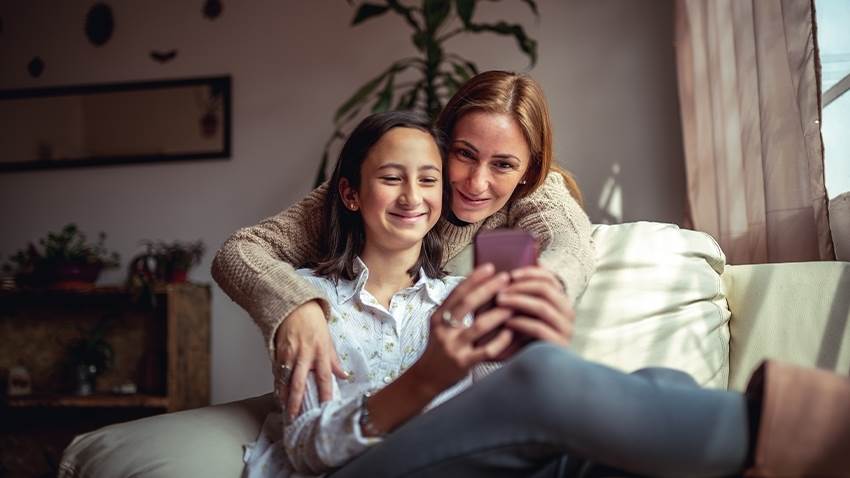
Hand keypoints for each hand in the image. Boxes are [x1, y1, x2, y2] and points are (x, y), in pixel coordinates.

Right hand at [274, 300, 347, 418]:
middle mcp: (304, 355)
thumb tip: (344, 376)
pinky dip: (277, 384)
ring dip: (283, 396)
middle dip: (295, 402)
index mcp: (320, 352)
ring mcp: (289, 354)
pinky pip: (277, 372)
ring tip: (284, 409)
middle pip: (299, 383)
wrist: (295, 307)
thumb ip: (334, 360)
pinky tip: (278, 393)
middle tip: (293, 416)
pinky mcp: (278, 352)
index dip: (325, 394)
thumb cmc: (314, 322)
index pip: (324, 377)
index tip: (324, 408)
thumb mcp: (328, 339)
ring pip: (284, 380)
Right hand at [409, 264, 514, 393]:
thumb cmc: (439, 349)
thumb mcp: (440, 326)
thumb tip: (479, 287)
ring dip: (498, 314)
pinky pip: (486, 350)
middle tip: (505, 278)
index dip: (473, 278)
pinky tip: (511, 332)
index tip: (490, 267)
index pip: (456, 292)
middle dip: (488, 288)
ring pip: (479, 326)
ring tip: (513, 304)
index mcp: (438, 317)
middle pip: (467, 304)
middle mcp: (444, 330)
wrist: (426, 379)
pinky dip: (500, 340)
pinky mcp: (464, 363)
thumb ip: (455, 310)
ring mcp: (454, 346)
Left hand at [496, 266, 574, 346]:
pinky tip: (507, 321)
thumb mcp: (524, 313)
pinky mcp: (558, 345)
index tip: (510, 274)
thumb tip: (507, 272)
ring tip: (499, 301)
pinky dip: (521, 322)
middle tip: (500, 289)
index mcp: (561, 301)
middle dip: (520, 287)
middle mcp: (567, 313)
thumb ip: (521, 296)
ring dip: (518, 301)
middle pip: (546, 290)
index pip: (550, 278)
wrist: (535, 370)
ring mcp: (565, 329)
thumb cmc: (524, 337)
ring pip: (542, 307)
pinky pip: (538, 328)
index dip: (530, 272)